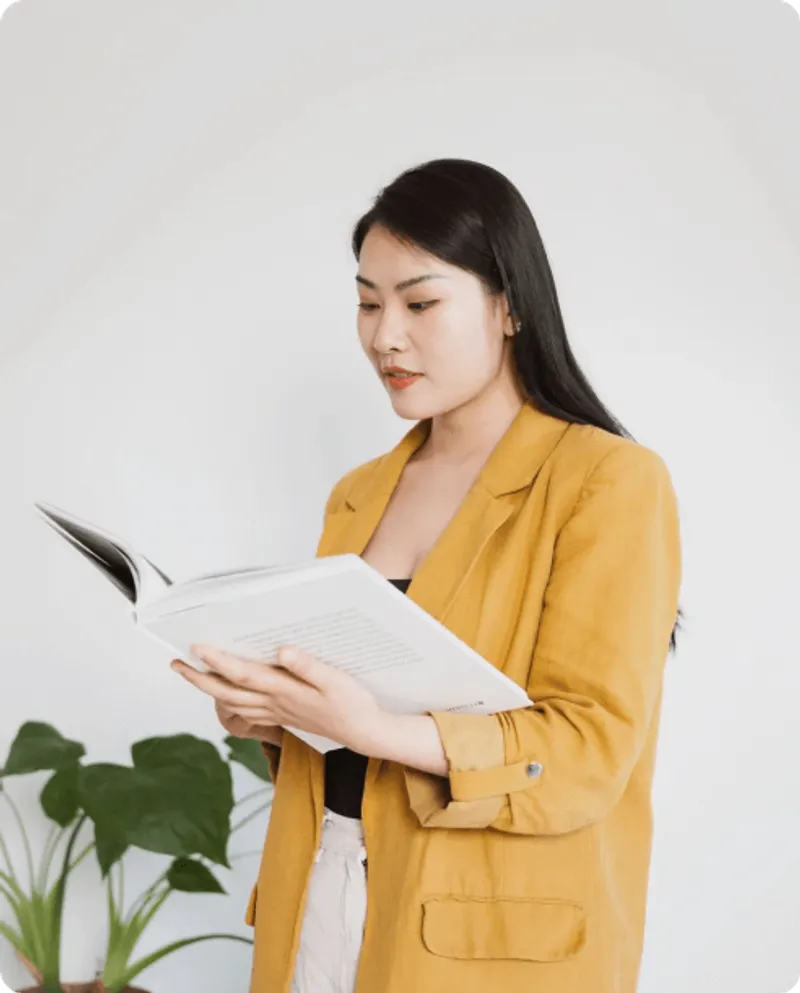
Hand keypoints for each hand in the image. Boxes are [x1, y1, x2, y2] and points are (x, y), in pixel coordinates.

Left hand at [170, 644, 385, 754]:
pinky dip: (227, 703)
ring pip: (232, 703)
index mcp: (284, 690)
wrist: (363, 732)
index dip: (218, 661)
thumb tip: (282, 651)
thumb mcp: (336, 680)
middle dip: (198, 678)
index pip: (242, 674)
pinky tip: (224, 696)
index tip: (197, 647)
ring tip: (192, 674)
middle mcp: (274, 703)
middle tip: (176, 664)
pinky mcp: (281, 717)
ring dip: (208, 689)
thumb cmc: (352, 704)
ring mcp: (276, 713)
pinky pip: (245, 712)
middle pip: (227, 692)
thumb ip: (308, 666)